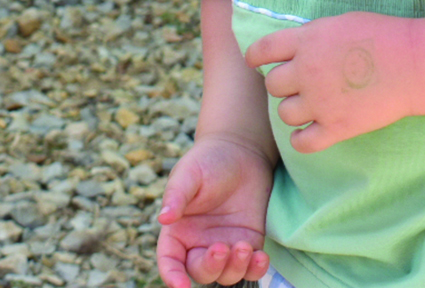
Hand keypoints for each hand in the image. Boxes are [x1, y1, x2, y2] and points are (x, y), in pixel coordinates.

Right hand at [154, 135, 273, 287]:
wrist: (242, 151)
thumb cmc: (209, 160)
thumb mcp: (189, 173)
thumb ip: (176, 196)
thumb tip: (163, 218)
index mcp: (178, 231)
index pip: (170, 261)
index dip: (172, 275)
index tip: (180, 285)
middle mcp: (199, 243)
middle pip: (200, 272)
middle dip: (211, 267)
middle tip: (223, 247)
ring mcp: (225, 246)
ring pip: (226, 275)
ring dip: (235, 268)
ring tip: (244, 247)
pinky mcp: (249, 243)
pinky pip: (251, 268)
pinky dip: (256, 270)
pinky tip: (261, 257)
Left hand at [244, 11, 415, 152]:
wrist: (412, 64)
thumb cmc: (383, 36)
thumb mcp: (340, 23)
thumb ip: (314, 36)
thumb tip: (298, 46)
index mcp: (306, 41)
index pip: (263, 50)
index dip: (255, 57)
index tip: (256, 62)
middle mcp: (306, 71)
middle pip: (273, 85)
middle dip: (282, 84)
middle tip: (298, 84)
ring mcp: (320, 102)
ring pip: (284, 113)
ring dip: (293, 110)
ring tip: (309, 106)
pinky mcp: (336, 127)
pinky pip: (302, 142)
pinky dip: (301, 139)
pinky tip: (309, 132)